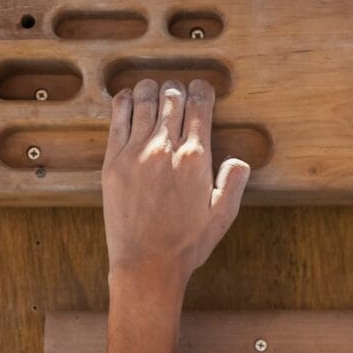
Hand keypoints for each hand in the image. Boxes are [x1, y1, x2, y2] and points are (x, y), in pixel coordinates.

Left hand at [102, 78, 249, 286]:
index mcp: (196, 158)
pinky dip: (125, 101)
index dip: (202, 90)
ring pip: (144, 100)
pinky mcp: (113, 161)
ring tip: (155, 92)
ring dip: (152, 90)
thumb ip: (234, 182)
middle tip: (178, 94)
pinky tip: (129, 98)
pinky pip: (118, 117)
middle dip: (178, 89)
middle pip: (172, 97)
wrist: (147, 263)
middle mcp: (166, 148)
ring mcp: (136, 153)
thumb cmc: (187, 243)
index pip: (200, 105)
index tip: (202, 90)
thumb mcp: (223, 215)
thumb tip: (239, 161)